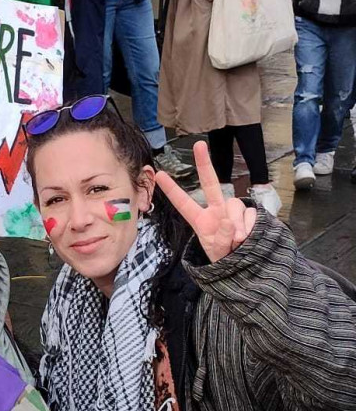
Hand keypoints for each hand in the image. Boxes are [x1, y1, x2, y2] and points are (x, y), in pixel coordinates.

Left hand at [154, 140, 257, 262]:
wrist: (246, 266)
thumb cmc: (225, 259)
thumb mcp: (217, 253)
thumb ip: (221, 239)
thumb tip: (228, 222)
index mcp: (201, 221)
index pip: (184, 203)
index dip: (172, 190)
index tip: (159, 174)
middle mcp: (216, 211)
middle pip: (211, 184)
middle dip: (204, 164)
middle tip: (199, 145)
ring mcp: (233, 211)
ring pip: (235, 205)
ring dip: (239, 225)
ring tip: (237, 242)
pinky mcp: (249, 213)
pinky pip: (251, 214)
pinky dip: (250, 227)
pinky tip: (248, 237)